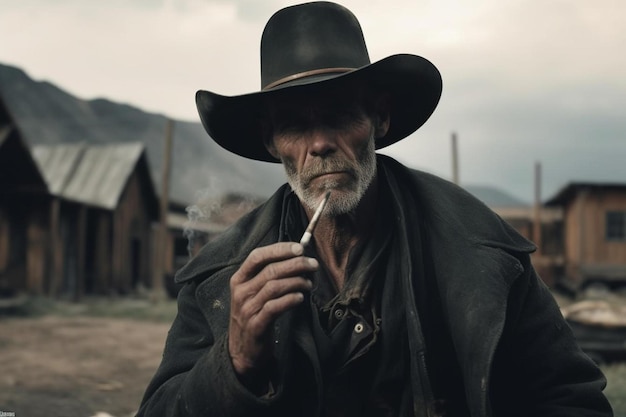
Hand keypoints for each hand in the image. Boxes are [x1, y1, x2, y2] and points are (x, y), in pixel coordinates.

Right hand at [228, 242, 316, 376]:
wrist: (242, 350)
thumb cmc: (254, 315)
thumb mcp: (254, 292)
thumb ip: (269, 275)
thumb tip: (297, 257)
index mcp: (239, 279)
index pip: (257, 256)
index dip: (279, 249)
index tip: (300, 248)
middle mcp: (241, 292)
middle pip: (270, 270)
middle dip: (295, 264)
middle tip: (313, 265)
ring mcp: (247, 309)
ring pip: (274, 287)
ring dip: (296, 282)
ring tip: (309, 283)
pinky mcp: (255, 325)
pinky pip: (274, 307)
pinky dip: (290, 299)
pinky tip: (301, 297)